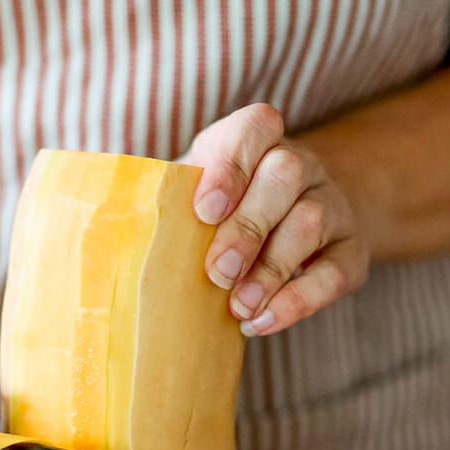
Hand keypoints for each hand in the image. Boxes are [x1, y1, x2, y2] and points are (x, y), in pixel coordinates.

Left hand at [183, 103, 368, 335]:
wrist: (292, 227)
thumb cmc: (220, 215)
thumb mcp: (190, 194)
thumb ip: (161, 201)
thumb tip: (99, 229)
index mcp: (257, 141)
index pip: (256, 127)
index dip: (232, 164)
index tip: (203, 208)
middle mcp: (301, 165)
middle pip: (286, 175)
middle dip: (249, 225)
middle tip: (217, 271)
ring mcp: (332, 206)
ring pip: (312, 223)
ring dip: (272, 268)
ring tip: (237, 306)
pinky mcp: (350, 253)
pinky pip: (334, 273)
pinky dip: (298, 301)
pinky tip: (260, 322)